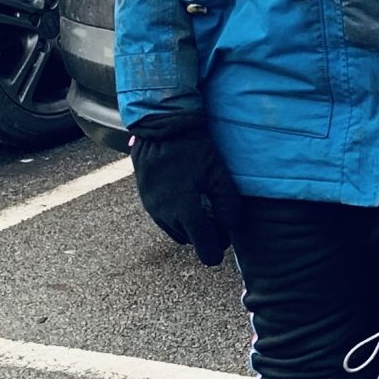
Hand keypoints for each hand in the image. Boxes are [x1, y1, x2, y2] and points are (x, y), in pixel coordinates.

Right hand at [129, 113, 240, 266]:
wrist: (161, 127)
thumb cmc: (193, 148)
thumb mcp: (217, 174)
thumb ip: (227, 204)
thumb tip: (232, 228)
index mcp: (185, 212)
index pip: (206, 251)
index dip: (219, 247)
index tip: (226, 234)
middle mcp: (165, 215)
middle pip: (191, 241)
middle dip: (206, 235)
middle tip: (218, 215)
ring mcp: (152, 208)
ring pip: (176, 231)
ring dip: (190, 226)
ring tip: (203, 203)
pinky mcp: (146, 199)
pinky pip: (164, 218)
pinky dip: (177, 215)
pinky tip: (187, 194)